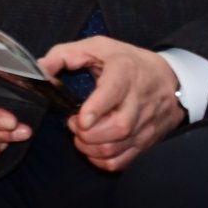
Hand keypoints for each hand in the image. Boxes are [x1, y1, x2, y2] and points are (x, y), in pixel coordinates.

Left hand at [38, 37, 184, 170]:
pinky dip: (103, 161)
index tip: (80, 119)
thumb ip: (64, 54)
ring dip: (91, 148)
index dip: (96, 109)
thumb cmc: (126, 61)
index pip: (114, 92)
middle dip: (87, 133)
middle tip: (74, 124)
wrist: (167, 78)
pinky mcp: (145, 140)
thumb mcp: (96, 47)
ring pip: (118, 147)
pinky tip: (93, 148)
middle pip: (117, 127)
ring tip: (81, 135)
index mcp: (124, 71)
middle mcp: (138, 99)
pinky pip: (124, 161)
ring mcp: (144, 123)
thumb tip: (40, 68)